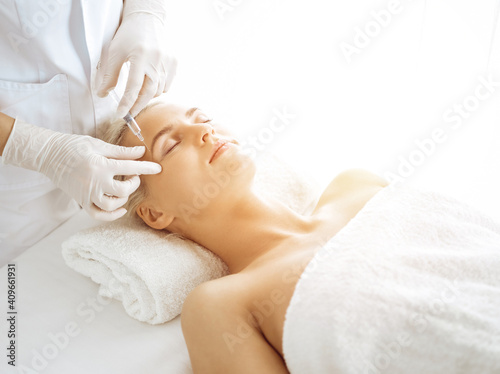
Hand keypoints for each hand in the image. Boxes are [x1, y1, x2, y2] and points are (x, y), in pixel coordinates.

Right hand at [2, 119, 161, 220]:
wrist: (48, 155)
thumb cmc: (74, 146)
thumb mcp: (98, 145)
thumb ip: (121, 151)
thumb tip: (141, 151)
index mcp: (100, 165)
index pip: (130, 167)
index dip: (146, 168)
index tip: (158, 168)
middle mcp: (94, 182)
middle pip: (123, 190)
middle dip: (134, 183)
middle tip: (133, 175)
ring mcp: (87, 194)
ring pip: (112, 205)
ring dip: (124, 197)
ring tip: (124, 187)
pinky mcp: (81, 201)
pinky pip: (98, 214)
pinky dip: (112, 215)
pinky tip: (121, 207)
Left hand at [97, 12, 176, 116]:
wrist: (147, 20)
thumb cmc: (129, 35)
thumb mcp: (114, 52)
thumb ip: (109, 75)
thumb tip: (103, 94)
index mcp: (141, 56)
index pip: (133, 87)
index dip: (126, 103)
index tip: (120, 114)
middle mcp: (157, 60)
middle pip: (149, 92)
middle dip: (138, 105)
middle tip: (129, 113)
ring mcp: (168, 62)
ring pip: (159, 90)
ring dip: (147, 97)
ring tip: (137, 96)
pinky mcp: (174, 63)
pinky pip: (167, 85)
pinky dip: (158, 89)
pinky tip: (149, 85)